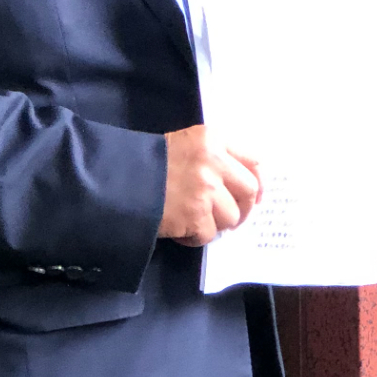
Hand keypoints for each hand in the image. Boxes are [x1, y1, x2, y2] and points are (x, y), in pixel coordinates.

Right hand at [159, 125, 261, 246]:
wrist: (119, 177)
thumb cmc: (152, 161)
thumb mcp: (188, 144)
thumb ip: (216, 157)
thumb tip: (247, 186)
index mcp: (213, 139)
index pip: (253, 161)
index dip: (258, 183)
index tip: (255, 196)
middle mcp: (214, 162)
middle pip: (248, 192)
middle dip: (243, 209)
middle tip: (231, 218)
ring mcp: (205, 190)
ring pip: (231, 217)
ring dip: (217, 224)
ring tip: (197, 221)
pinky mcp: (195, 216)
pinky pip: (209, 234)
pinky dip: (197, 237)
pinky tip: (183, 230)